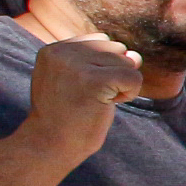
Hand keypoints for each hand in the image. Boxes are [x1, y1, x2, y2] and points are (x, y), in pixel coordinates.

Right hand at [24, 31, 144, 157]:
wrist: (50, 145)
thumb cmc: (67, 116)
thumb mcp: (74, 80)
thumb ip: (100, 62)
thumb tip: (135, 55)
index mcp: (53, 49)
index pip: (100, 41)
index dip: (102, 67)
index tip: (83, 89)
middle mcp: (62, 52)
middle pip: (116, 48)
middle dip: (114, 74)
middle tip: (90, 97)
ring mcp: (76, 65)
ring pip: (127, 61)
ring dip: (121, 85)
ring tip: (97, 101)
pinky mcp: (94, 81)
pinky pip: (133, 76)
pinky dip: (130, 93)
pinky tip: (110, 104)